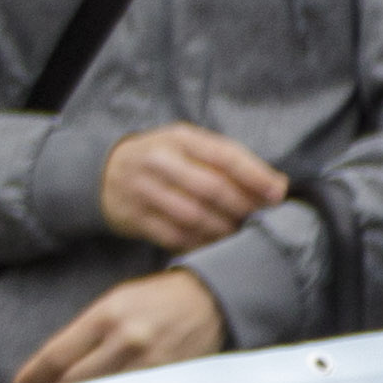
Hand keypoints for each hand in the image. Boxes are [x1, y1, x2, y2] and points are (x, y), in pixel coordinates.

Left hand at [7, 267, 233, 382]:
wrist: (210, 299)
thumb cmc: (154, 301)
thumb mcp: (115, 304)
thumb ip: (85, 335)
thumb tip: (52, 370)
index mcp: (105, 316)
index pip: (56, 356)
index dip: (33, 378)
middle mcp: (125, 340)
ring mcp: (150, 364)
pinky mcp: (170, 381)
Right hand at [97, 125, 287, 255]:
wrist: (105, 173)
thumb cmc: (163, 160)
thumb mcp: (189, 147)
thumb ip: (228, 162)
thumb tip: (276, 187)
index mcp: (179, 138)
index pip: (224, 155)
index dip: (256, 176)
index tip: (278, 194)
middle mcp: (159, 160)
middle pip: (212, 188)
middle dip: (242, 208)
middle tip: (259, 220)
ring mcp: (143, 189)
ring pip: (194, 216)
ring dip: (223, 230)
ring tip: (238, 235)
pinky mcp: (134, 217)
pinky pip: (175, 237)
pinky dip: (199, 244)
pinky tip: (212, 245)